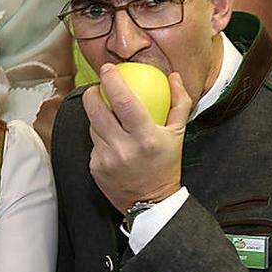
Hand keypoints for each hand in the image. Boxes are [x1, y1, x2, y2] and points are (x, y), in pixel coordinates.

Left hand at [85, 63, 192, 213]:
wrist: (150, 203)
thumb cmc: (166, 165)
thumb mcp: (178, 134)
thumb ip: (179, 102)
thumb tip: (174, 76)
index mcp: (146, 138)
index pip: (123, 101)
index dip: (112, 81)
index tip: (108, 69)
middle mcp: (123, 148)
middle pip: (96, 110)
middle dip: (92, 93)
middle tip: (97, 86)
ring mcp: (106, 159)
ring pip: (93, 126)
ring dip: (97, 116)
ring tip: (107, 114)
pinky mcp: (95, 168)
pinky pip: (93, 144)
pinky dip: (100, 138)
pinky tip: (110, 139)